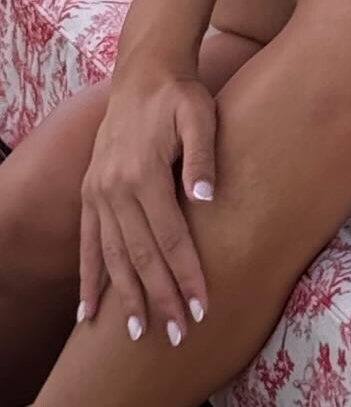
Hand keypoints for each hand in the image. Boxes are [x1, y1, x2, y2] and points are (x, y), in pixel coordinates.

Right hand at [78, 53, 217, 339]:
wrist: (143, 71)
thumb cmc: (180, 95)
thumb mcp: (199, 114)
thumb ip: (203, 155)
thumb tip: (207, 198)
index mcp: (144, 173)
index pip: (171, 237)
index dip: (186, 274)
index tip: (202, 306)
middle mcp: (115, 188)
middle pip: (141, 255)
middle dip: (161, 297)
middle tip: (179, 334)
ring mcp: (98, 192)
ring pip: (112, 256)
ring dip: (125, 297)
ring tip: (138, 332)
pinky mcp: (90, 193)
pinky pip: (88, 243)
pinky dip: (88, 279)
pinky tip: (87, 314)